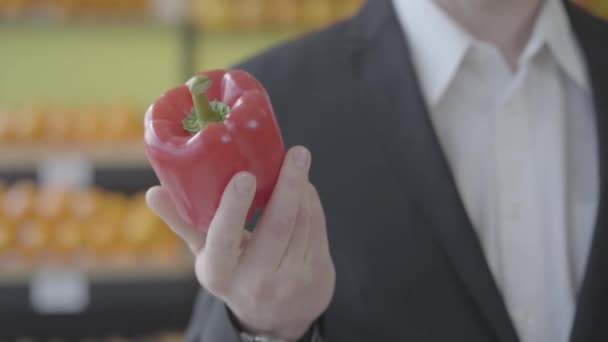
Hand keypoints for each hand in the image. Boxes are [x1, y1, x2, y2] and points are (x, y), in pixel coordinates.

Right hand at [146, 146, 335, 340]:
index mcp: (219, 273)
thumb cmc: (235, 273)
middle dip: (288, 185)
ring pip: (301, 221)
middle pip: (277, 226)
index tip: (244, 176)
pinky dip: (311, 202)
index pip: (223, 239)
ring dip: (302, 188)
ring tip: (297, 163)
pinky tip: (305, 189)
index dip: (233, 208)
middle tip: (295, 152)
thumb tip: (153, 192)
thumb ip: (183, 222)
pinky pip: (317, 228)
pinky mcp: (316, 276)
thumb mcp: (206, 255)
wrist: (276, 317)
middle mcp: (255, 281)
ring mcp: (289, 281)